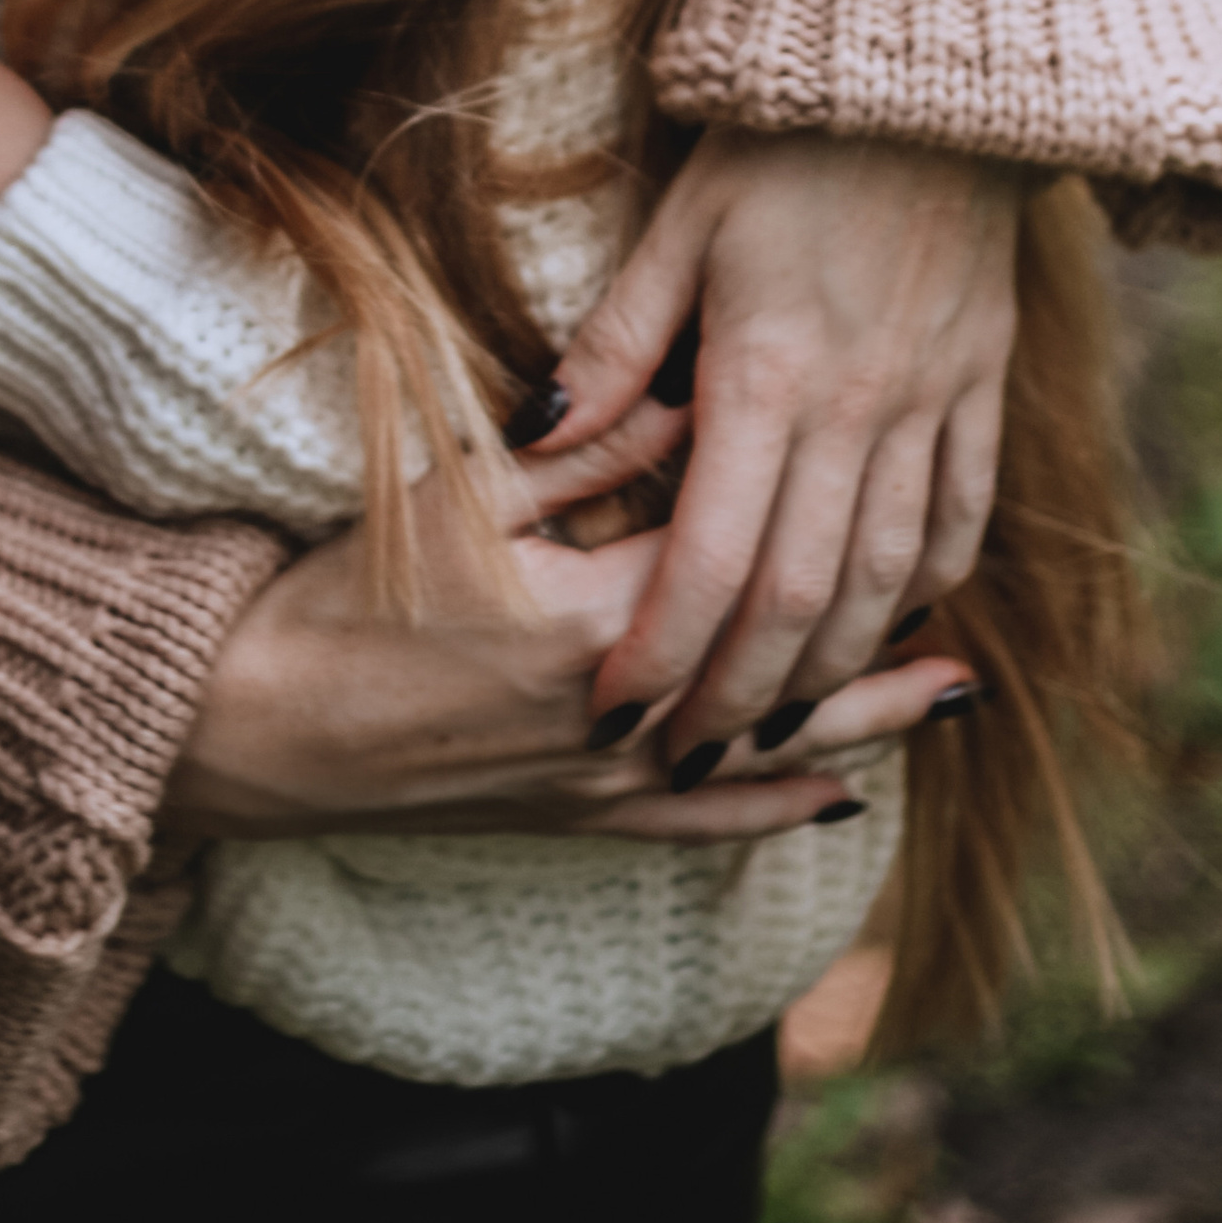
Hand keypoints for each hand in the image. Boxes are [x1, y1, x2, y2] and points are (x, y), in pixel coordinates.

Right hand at [165, 399, 972, 845]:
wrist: (250, 724)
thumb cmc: (340, 591)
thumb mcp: (459, 493)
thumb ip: (588, 454)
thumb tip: (697, 395)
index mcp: (592, 624)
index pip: (732, 568)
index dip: (804, 525)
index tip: (880, 481)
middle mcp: (615, 721)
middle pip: (776, 685)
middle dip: (875, 666)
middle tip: (971, 649)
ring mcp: (593, 784)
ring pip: (755, 762)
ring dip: (852, 732)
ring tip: (942, 708)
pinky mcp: (566, 820)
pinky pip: (694, 827)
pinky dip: (770, 811)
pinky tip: (833, 797)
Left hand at [544, 129, 1020, 762]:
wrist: (934, 69)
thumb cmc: (784, 138)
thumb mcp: (681, 224)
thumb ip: (617, 344)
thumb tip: (536, 437)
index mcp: (770, 371)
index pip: (715, 555)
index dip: (666, 649)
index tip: (619, 712)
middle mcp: (861, 405)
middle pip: (805, 596)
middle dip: (741, 691)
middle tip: (687, 753)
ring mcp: (934, 399)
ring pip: (891, 576)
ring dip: (833, 664)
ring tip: (774, 720)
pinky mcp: (984, 381)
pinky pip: (963, 513)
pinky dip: (928, 585)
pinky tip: (892, 623)